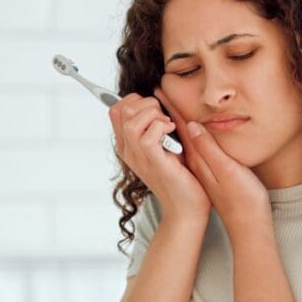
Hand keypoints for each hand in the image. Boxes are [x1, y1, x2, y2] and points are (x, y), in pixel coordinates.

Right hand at [109, 93, 210, 218]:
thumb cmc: (180, 176)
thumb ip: (156, 124)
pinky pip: (147, 135)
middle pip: (121, 110)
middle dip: (146, 103)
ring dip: (154, 115)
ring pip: (131, 121)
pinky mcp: (153, 162)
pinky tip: (172, 133)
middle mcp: (128, 151)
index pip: (115, 110)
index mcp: (127, 145)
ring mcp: (138, 157)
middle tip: (163, 118)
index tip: (154, 109)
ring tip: (168, 125)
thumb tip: (158, 95)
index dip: (134, 100)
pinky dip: (162, 127)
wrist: (186, 207)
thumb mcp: (164, 144)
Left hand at [154, 88, 269, 227]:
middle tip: (157, 92)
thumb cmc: (242, 199)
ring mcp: (202, 167)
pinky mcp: (209, 173)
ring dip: (174, 119)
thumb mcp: (227, 171)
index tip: (158, 89)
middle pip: (178, 129)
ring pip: (184, 138)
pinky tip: (188, 130)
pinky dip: (186, 134)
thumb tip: (191, 126)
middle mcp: (197, 161)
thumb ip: (209, 148)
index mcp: (198, 158)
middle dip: (166, 110)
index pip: (180, 126)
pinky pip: (193, 147)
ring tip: (166, 104)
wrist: (247, 225)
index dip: (170, 106)